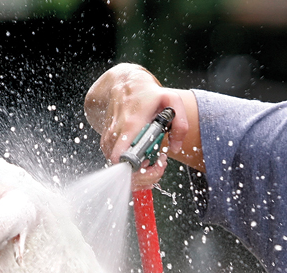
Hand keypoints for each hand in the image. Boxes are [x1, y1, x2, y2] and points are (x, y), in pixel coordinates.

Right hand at [84, 64, 191, 189]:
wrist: (124, 84)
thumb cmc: (148, 94)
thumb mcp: (172, 101)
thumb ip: (180, 124)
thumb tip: (175, 148)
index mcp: (131, 125)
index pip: (123, 158)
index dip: (140, 169)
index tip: (154, 163)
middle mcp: (116, 134)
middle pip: (123, 170)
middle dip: (143, 175)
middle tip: (157, 164)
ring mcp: (109, 139)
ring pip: (118, 170)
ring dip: (137, 172)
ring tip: (151, 160)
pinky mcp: (106, 143)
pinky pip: (115, 164)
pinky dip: (130, 167)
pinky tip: (142, 159)